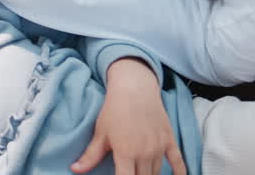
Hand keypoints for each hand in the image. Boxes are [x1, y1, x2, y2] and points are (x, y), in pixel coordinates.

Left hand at [72, 58, 186, 174]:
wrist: (134, 89)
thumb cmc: (114, 110)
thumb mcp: (100, 133)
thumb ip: (90, 155)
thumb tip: (75, 169)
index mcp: (125, 153)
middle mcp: (144, 153)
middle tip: (129, 172)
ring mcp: (159, 148)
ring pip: (156, 173)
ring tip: (141, 172)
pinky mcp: (170, 141)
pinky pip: (178, 163)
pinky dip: (179, 173)